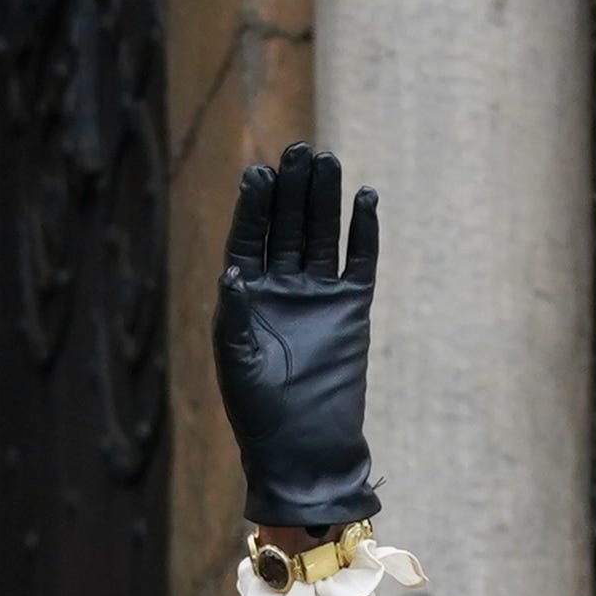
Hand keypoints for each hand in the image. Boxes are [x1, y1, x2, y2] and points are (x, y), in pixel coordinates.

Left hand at [214, 141, 381, 527]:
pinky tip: (364, 198)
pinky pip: (359, 260)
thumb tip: (231, 273)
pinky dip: (363, 231)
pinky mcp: (352, 308)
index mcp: (244, 297)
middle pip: (286, 226)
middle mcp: (279, 289)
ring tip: (327, 160)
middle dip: (291, 189)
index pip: (249, 239)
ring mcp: (317, 296)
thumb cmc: (259, 410)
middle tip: (298, 150)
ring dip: (324, 199)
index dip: (253, 206)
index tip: (257, 172)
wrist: (305, 446)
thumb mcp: (237, 360)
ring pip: (321, 235)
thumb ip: (234, 315)